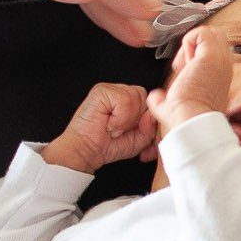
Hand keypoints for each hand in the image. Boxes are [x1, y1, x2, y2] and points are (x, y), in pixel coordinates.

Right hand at [41, 83, 158, 172]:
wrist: (86, 151)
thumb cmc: (108, 145)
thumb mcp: (140, 139)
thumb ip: (152, 126)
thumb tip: (154, 113)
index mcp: (131, 101)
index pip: (152, 102)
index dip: (147, 120)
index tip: (136, 133)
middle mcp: (121, 92)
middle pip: (145, 98)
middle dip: (137, 120)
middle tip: (121, 130)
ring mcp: (111, 89)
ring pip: (137, 98)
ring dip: (127, 119)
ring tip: (113, 127)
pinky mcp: (102, 91)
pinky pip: (125, 100)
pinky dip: (119, 117)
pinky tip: (109, 123)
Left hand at [146, 28, 232, 136]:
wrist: (191, 120)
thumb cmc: (185, 116)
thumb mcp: (174, 104)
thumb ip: (163, 100)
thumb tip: (155, 98)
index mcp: (219, 75)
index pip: (212, 50)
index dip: (194, 57)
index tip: (186, 76)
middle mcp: (223, 65)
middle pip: (213, 38)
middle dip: (195, 46)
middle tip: (185, 66)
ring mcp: (220, 59)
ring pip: (210, 33)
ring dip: (193, 43)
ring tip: (186, 63)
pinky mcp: (212, 55)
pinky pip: (202, 32)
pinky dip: (188, 41)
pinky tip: (185, 61)